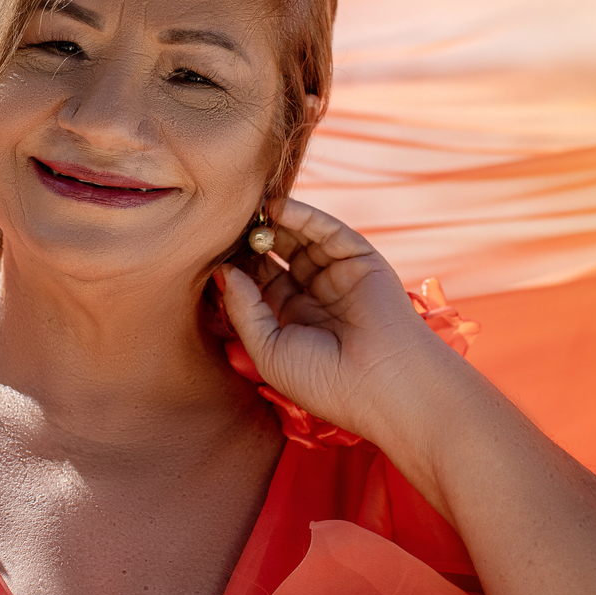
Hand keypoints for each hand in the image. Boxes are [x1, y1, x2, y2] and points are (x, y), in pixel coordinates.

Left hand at [219, 198, 468, 468]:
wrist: (386, 385)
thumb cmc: (325, 381)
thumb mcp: (268, 349)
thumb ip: (244, 308)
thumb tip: (223, 271)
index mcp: (293, 324)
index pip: (259, 285)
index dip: (237, 267)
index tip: (210, 250)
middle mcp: (315, 298)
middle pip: (277, 258)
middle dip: (252, 241)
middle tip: (225, 222)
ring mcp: (338, 277)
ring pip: (301, 240)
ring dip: (274, 224)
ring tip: (247, 210)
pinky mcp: (361, 260)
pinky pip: (328, 232)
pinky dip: (304, 216)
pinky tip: (277, 208)